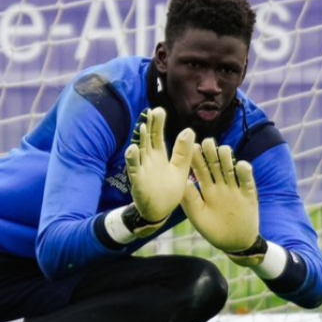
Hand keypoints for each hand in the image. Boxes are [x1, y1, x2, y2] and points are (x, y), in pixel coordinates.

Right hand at [124, 107, 194, 225]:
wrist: (159, 212)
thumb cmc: (169, 190)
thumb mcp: (180, 169)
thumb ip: (183, 152)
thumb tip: (189, 130)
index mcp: (159, 156)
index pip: (157, 136)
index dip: (157, 124)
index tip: (159, 110)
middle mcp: (148, 160)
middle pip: (147, 140)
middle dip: (149, 126)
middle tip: (151, 111)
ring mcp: (142, 170)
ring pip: (140, 152)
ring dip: (140, 139)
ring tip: (143, 126)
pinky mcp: (138, 181)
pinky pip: (134, 169)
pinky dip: (133, 160)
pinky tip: (132, 149)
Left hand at [181, 138, 260, 255]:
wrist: (234, 244)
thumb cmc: (213, 230)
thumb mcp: (198, 216)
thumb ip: (190, 199)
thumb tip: (182, 181)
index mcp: (207, 190)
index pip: (201, 170)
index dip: (197, 159)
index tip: (192, 147)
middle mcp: (221, 186)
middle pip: (216, 166)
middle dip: (212, 154)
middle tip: (207, 142)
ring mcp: (235, 190)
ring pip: (231, 170)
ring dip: (228, 159)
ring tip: (223, 149)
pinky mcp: (249, 196)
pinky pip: (248, 182)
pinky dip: (245, 173)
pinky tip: (241, 165)